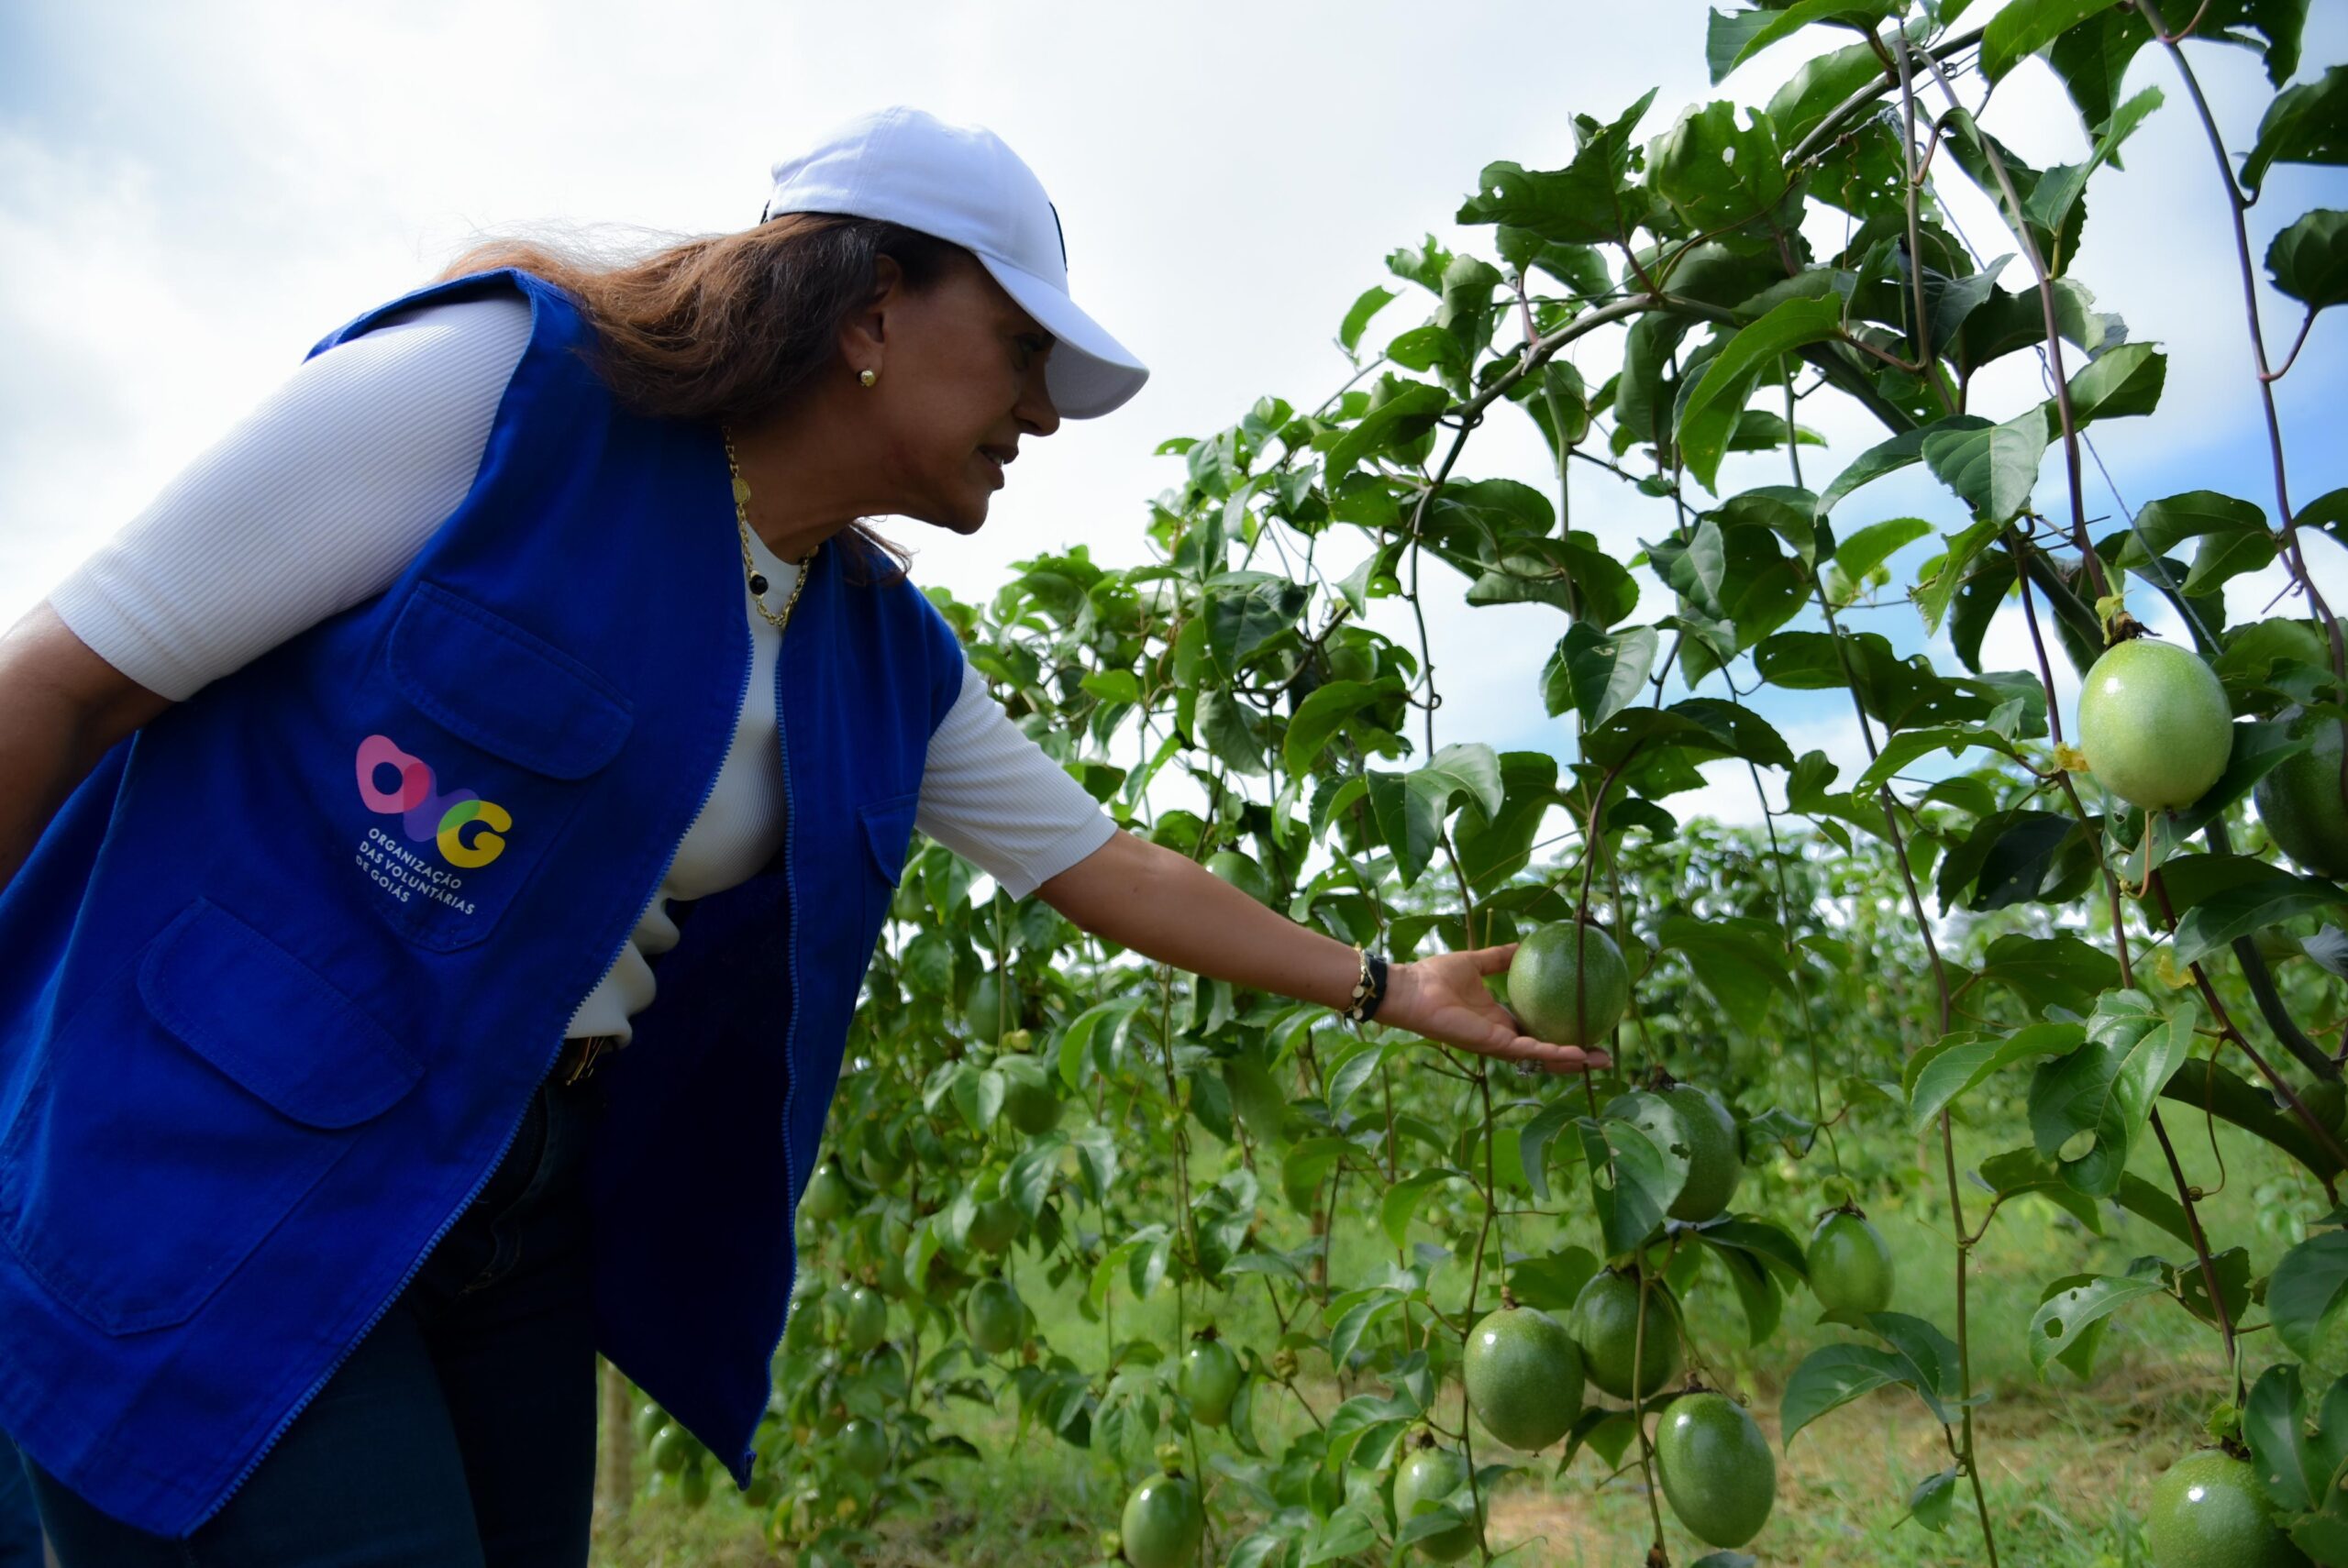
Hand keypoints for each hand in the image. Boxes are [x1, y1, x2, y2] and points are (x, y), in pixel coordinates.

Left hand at [1378, 946, 1611, 1074]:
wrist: (1412, 988)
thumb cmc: (1436, 976)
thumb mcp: (1477, 962)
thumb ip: (1499, 957)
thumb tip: (1524, 943)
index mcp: (1500, 1019)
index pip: (1537, 1031)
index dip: (1562, 1032)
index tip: (1587, 1027)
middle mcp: (1503, 1035)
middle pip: (1546, 1051)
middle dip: (1575, 1056)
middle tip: (1605, 1055)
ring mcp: (1499, 1043)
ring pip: (1542, 1058)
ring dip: (1571, 1061)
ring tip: (1600, 1061)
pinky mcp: (1493, 1044)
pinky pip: (1528, 1052)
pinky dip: (1552, 1053)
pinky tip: (1577, 1053)